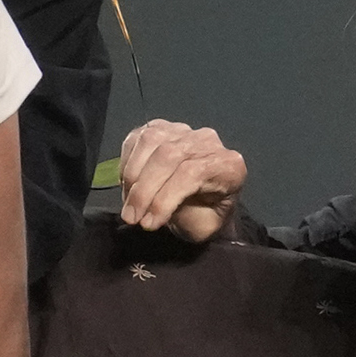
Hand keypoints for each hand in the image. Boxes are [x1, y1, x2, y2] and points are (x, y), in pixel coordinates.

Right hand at [117, 118, 249, 244]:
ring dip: (131, 177)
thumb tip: (152, 212)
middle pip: (169, 155)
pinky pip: (138, 138)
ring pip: (151, 142)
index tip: (148, 223)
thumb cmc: (205, 216)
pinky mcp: (163, 129)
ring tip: (129, 205)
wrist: (204, 205)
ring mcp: (185, 132)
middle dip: (143, 190)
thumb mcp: (204, 227)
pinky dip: (127, 163)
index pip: (192, 173)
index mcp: (228, 166)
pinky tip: (128, 186)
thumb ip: (186, 217)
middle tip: (132, 217)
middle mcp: (209, 142)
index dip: (163, 200)